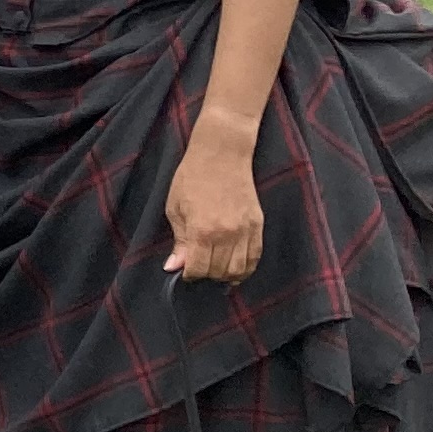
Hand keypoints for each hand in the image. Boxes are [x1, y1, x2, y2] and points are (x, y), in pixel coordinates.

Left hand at [163, 130, 264, 283]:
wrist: (222, 155)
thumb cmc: (192, 178)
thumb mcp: (175, 208)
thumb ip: (179, 241)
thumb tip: (174, 267)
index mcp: (202, 230)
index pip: (198, 268)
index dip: (188, 275)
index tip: (183, 272)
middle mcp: (227, 234)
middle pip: (219, 272)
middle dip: (206, 276)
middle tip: (198, 270)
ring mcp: (245, 230)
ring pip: (239, 269)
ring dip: (225, 276)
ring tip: (215, 273)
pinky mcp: (258, 225)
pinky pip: (255, 256)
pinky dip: (245, 268)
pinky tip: (234, 270)